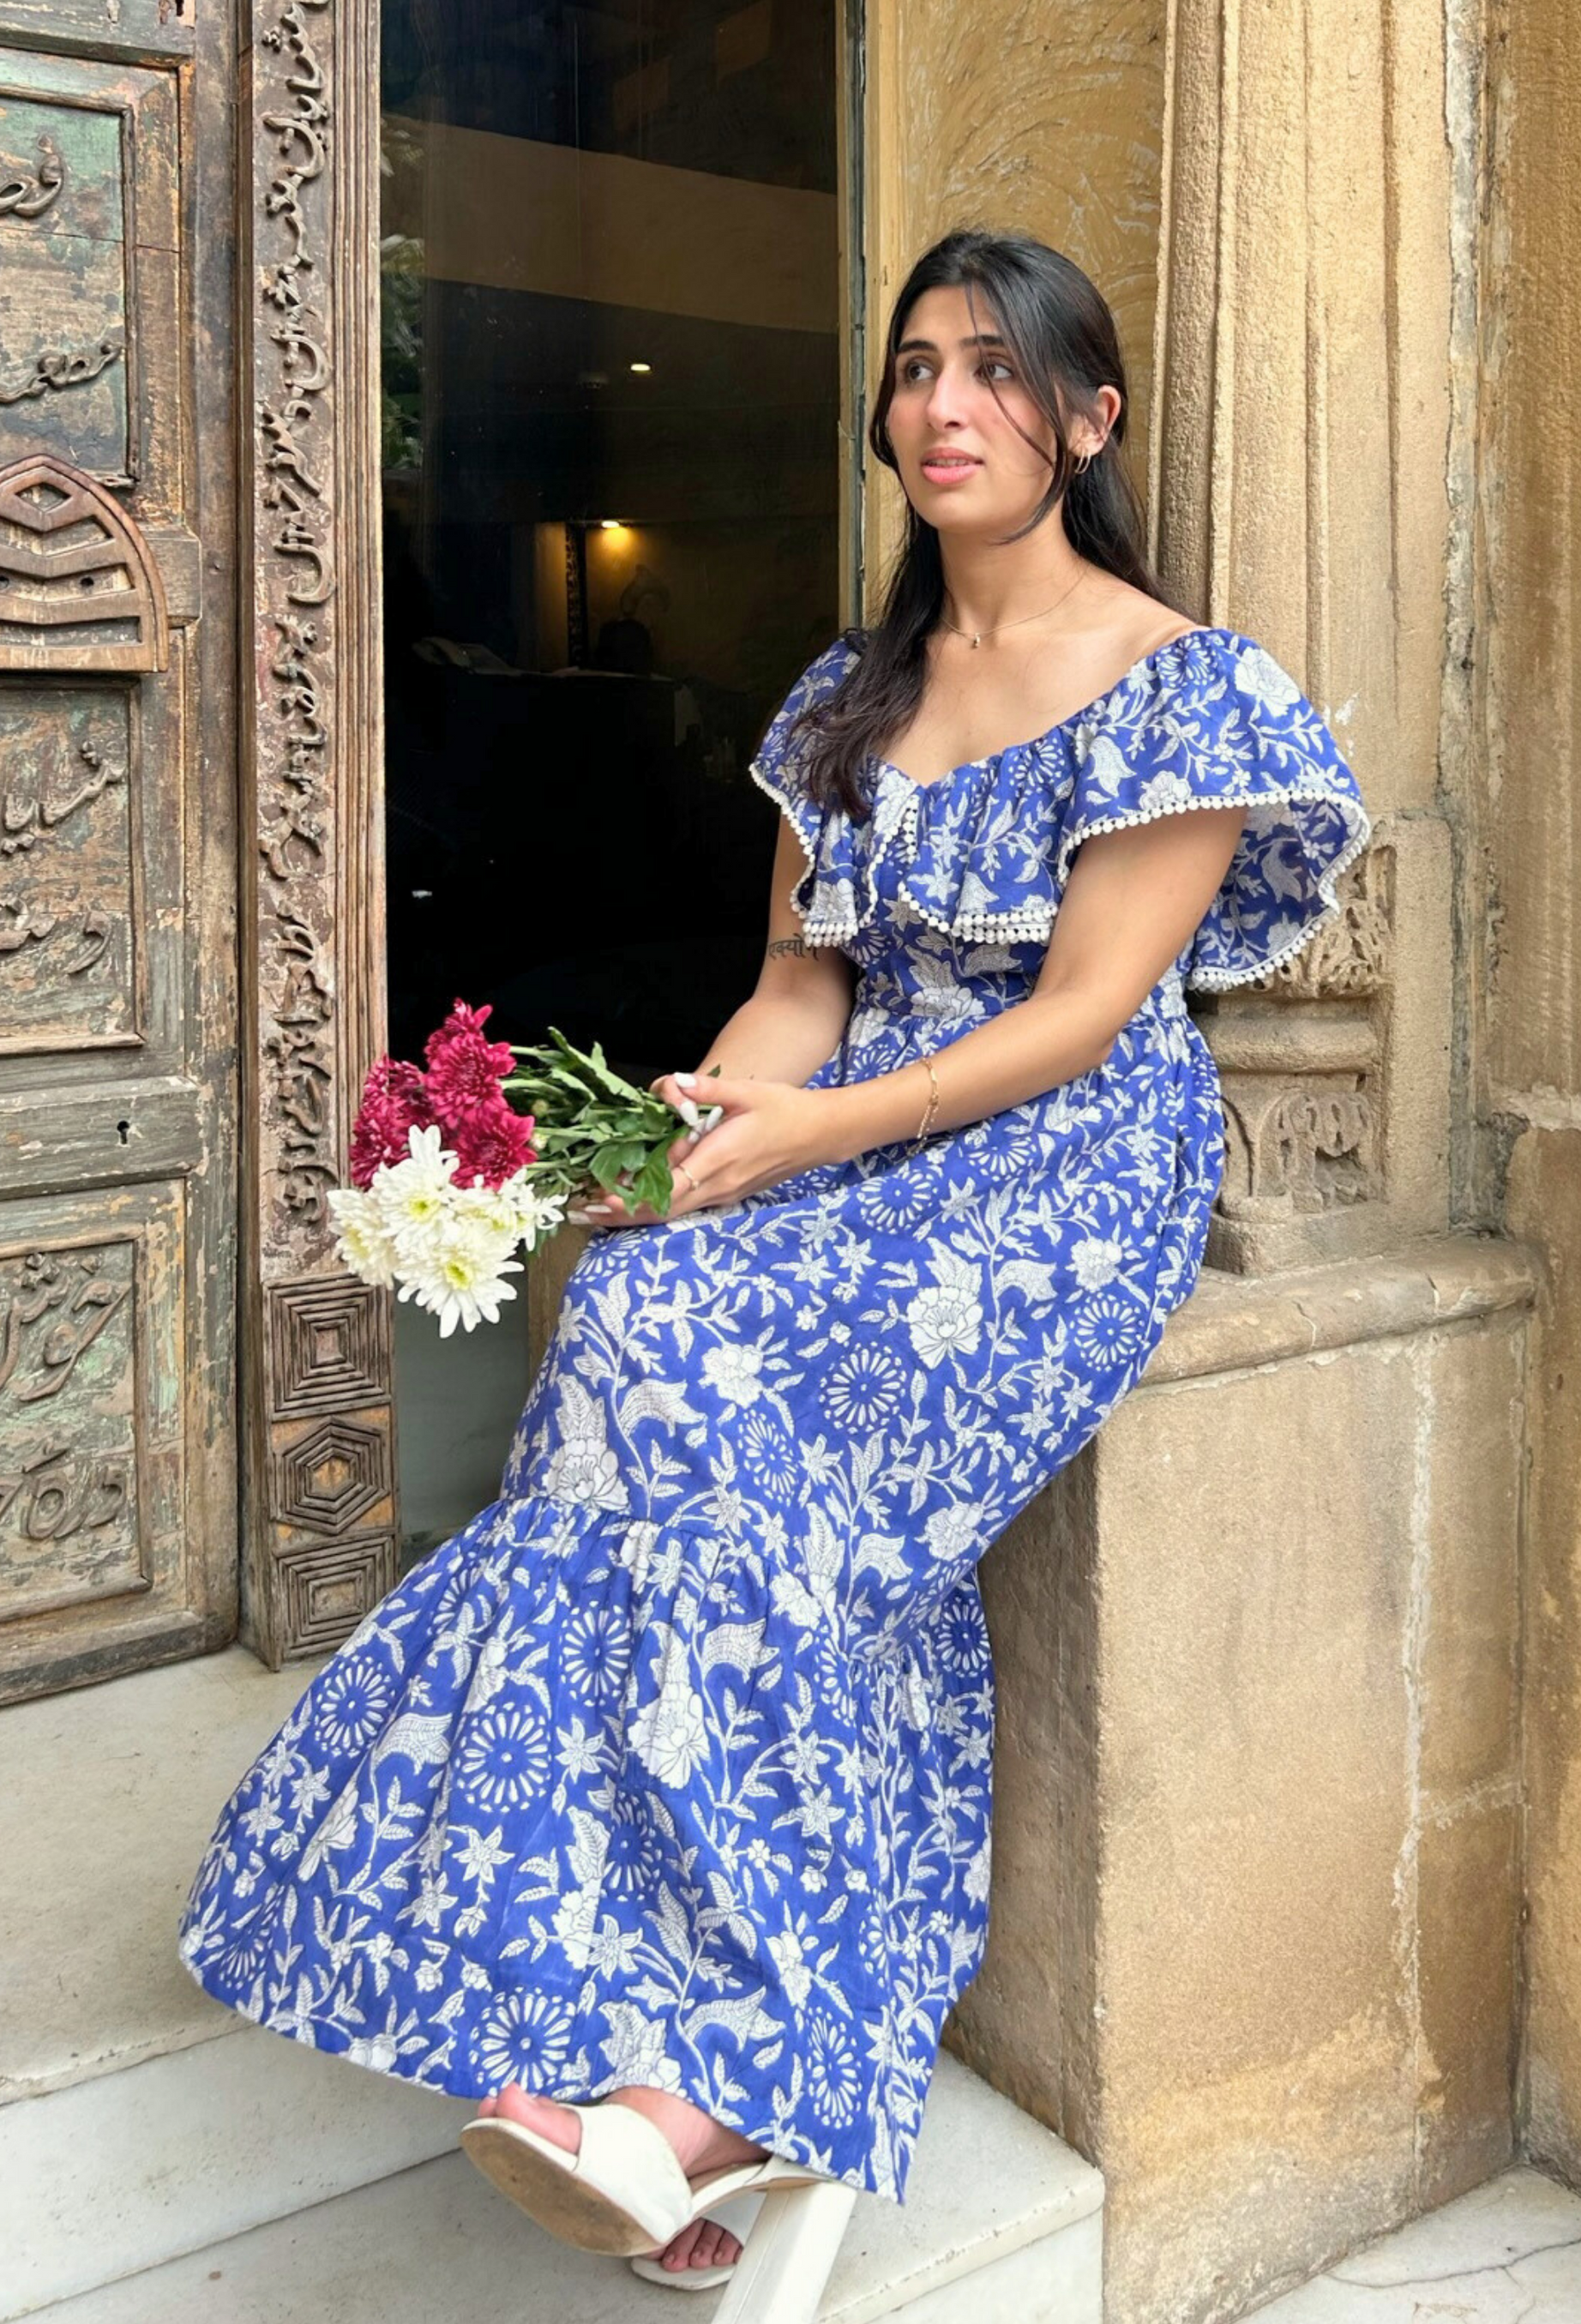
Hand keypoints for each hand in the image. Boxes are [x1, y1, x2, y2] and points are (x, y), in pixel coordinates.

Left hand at [572, 1072, 829, 1226]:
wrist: (821, 1134)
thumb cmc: (785, 1110)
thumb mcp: (746, 1092)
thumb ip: (705, 1090)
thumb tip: (669, 1086)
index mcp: (718, 1160)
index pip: (665, 1188)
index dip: (629, 1198)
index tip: (597, 1197)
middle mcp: (718, 1186)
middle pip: (661, 1210)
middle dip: (619, 1214)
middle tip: (579, 1213)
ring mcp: (724, 1195)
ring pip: (672, 1213)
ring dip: (634, 1215)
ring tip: (596, 1213)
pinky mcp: (728, 1194)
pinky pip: (685, 1207)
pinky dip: (655, 1209)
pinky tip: (633, 1203)